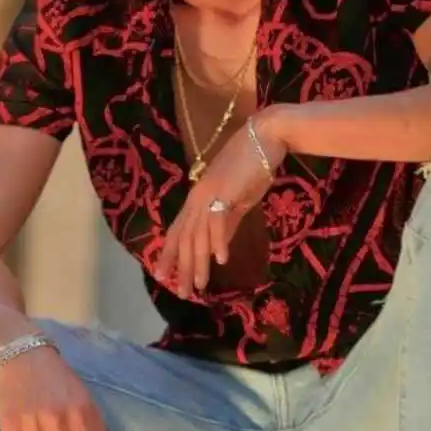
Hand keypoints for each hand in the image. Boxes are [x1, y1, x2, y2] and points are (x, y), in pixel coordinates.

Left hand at [156, 110, 287, 298]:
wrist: (265, 138)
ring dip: (198, 262)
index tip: (164, 276)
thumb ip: (226, 224)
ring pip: (199, 234)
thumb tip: (217, 250)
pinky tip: (221, 260)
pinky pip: (219, 221)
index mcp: (197, 199)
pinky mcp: (225, 192)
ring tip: (199, 285)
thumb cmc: (253, 168)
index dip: (170, 254)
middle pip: (186, 238)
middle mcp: (197, 198)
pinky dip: (218, 241)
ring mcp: (209, 194)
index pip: (178, 231)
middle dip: (183, 267)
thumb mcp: (237, 201)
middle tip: (182, 292)